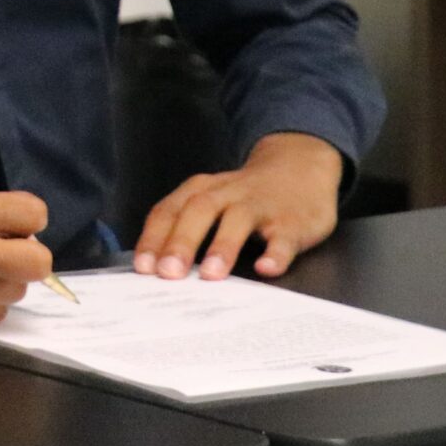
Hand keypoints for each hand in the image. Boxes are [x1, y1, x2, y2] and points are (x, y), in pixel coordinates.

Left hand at [134, 132, 343, 280]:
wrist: (302, 170)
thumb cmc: (245, 197)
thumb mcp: (212, 202)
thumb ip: (186, 229)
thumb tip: (157, 271)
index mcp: (200, 191)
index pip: (168, 211)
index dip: (153, 239)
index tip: (142, 267)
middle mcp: (227, 194)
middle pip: (198, 211)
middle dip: (181, 242)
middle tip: (168, 273)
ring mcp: (260, 205)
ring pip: (238, 220)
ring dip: (222, 246)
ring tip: (211, 275)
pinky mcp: (291, 222)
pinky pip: (283, 237)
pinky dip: (275, 253)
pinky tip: (266, 269)